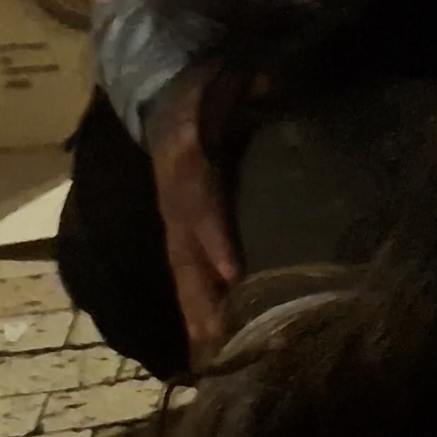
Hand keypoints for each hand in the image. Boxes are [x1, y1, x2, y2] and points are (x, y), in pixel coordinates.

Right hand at [148, 68, 238, 363]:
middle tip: (217, 343)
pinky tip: (204, 344)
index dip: (214, 238)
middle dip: (200, 299)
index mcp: (184, 156)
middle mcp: (172, 195)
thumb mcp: (227, 78)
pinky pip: (182, 272)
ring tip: (208, 358)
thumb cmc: (209, 89)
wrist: (164, 94)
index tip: (232, 273)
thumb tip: (272, 86)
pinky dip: (191, 308)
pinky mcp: (175, 231)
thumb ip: (250, 84)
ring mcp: (170, 217)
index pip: (199, 202)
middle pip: (184, 252)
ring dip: (194, 314)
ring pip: (179, 271)